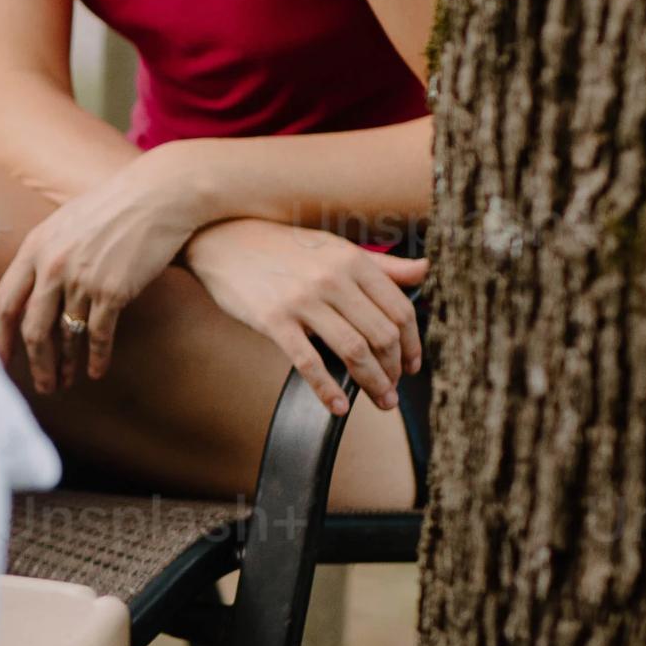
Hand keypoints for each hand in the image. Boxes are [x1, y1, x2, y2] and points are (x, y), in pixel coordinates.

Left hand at [0, 146, 210, 392]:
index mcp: (34, 247)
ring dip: (65, 364)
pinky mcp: (113, 290)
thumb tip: (29, 291)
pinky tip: (96, 371)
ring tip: (64, 382)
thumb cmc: (112, 209)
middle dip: (33, 362)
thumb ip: (43, 254)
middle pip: (31, 327)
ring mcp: (82, 278)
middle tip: (40, 385)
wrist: (157, 196)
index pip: (4, 301)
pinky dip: (97, 357)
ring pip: (66, 335)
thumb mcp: (63, 224)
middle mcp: (52, 265)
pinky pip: (98, 334)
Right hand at [182, 218, 427, 416]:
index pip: (400, 310)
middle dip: (394, 370)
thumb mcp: (333, 247)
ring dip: (373, 384)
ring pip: (354, 351)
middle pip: (382, 335)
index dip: (412, 344)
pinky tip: (338, 405)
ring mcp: (302, 300)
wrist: (219, 239)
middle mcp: (332, 279)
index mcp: (352, 260)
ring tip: (378, 400)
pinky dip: (328, 390)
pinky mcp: (273, 320)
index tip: (410, 365)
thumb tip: (426, 270)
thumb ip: (382, 264)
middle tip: (393, 389)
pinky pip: (309, 363)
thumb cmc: (279, 245)